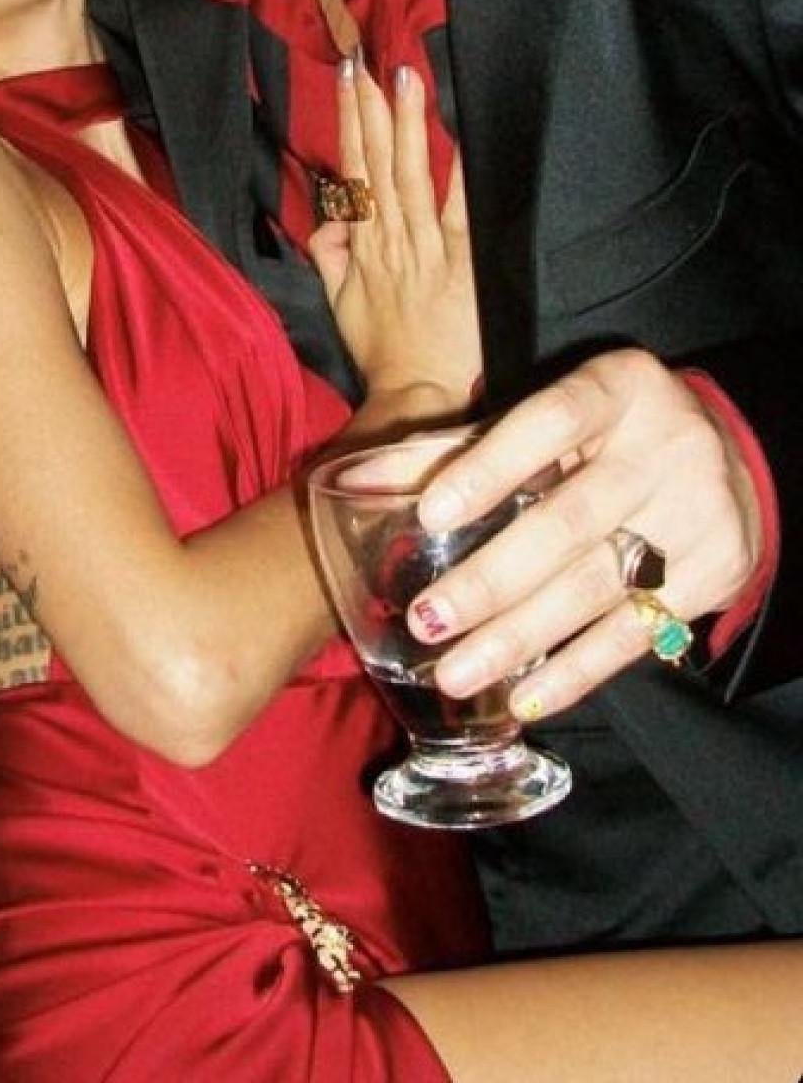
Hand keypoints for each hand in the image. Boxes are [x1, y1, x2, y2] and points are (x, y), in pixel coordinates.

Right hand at [308, 59, 481, 410]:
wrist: (416, 392)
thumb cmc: (382, 351)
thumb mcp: (340, 304)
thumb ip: (330, 257)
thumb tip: (326, 222)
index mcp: (363, 246)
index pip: (352, 171)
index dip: (350, 121)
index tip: (349, 78)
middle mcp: (390, 240)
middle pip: (377, 163)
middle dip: (372, 108)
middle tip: (371, 61)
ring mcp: (426, 250)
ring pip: (412, 177)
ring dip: (408, 127)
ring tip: (407, 81)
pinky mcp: (462, 266)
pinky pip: (461, 214)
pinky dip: (462, 178)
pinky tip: (465, 141)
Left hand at [405, 350, 760, 718]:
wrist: (727, 460)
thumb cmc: (605, 435)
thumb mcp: (547, 420)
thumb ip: (460, 447)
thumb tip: (356, 479)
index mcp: (617, 388)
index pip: (548, 421)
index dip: (489, 468)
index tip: (430, 515)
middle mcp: (664, 445)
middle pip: (568, 522)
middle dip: (492, 580)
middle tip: (427, 621)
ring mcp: (697, 512)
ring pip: (595, 586)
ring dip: (519, 637)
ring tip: (454, 672)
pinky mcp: (715, 573)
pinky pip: (635, 633)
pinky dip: (575, 671)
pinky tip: (523, 696)